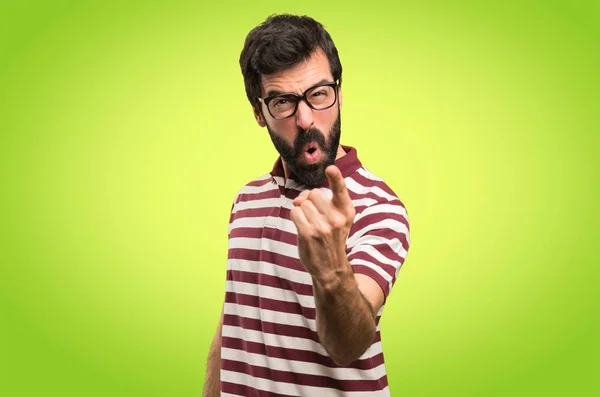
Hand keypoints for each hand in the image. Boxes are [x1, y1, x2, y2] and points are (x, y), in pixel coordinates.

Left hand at [290, 165, 355, 283]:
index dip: (336, 177)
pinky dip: (295, 216)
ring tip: (309, 223)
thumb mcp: (339, 220)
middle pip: (313, 193)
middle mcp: (336, 218)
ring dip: (302, 210)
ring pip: (302, 202)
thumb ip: (325, 203)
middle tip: (313, 213)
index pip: (341, 190)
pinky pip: (295, 212)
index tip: (331, 168)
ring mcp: (322, 227)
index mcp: (346, 212)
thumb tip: (301, 197)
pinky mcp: (308, 234)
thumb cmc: (332, 239)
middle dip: (309, 200)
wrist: (331, 268)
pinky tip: (302, 227)